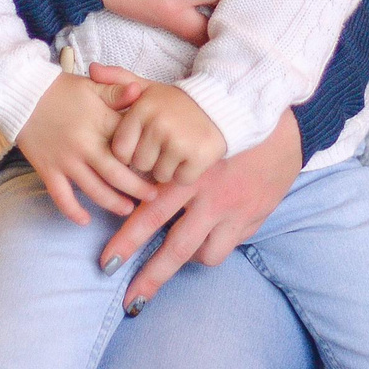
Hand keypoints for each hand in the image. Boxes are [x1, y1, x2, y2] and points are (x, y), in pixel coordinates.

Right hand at [15, 74, 157, 226]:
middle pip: (117, 175)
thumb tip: (139, 91)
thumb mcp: (91, 85)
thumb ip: (116, 91)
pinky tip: (85, 220)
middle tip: (153, 197)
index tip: (158, 165)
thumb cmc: (60, 89)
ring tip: (128, 210)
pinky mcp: (48, 170)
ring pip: (94, 190)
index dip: (145, 156)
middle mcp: (85, 145)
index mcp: (99, 122)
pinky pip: (62, 198)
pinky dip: (73, 212)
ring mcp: (66, 161)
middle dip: (138, 189)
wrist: (22, 94)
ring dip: (113, 203)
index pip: (128, 145)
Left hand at [94, 97, 301, 310]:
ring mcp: (231, 210)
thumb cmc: (216, 109)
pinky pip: (223, 248)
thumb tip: (91, 70)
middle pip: (174, 244)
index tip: (106, 261)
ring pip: (201, 252)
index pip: (150, 211)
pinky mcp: (250, 218)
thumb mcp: (173, 95)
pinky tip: (195, 251)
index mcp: (186, 170)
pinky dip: (206, 254)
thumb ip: (130, 86)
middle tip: (128, 298)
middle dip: (149, 274)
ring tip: (158, 276)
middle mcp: (208, 194)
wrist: (277, 120)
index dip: (127, 239)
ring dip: (177, 265)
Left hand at [108, 82, 225, 185]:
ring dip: (168, 167)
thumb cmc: (176, 101)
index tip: (144, 141)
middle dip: (151, 159)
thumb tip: (92, 69)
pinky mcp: (199, 156)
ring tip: (178, 148)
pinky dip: (186, 173)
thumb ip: (118, 80)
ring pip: (159, 175)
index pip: (120, 150)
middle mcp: (158, 124)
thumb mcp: (147, 87)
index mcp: (142, 108)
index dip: (131, 150)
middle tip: (165, 143)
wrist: (220, 103)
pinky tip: (191, 155)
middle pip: (140, 164)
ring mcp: (179, 141)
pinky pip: (180, 179)